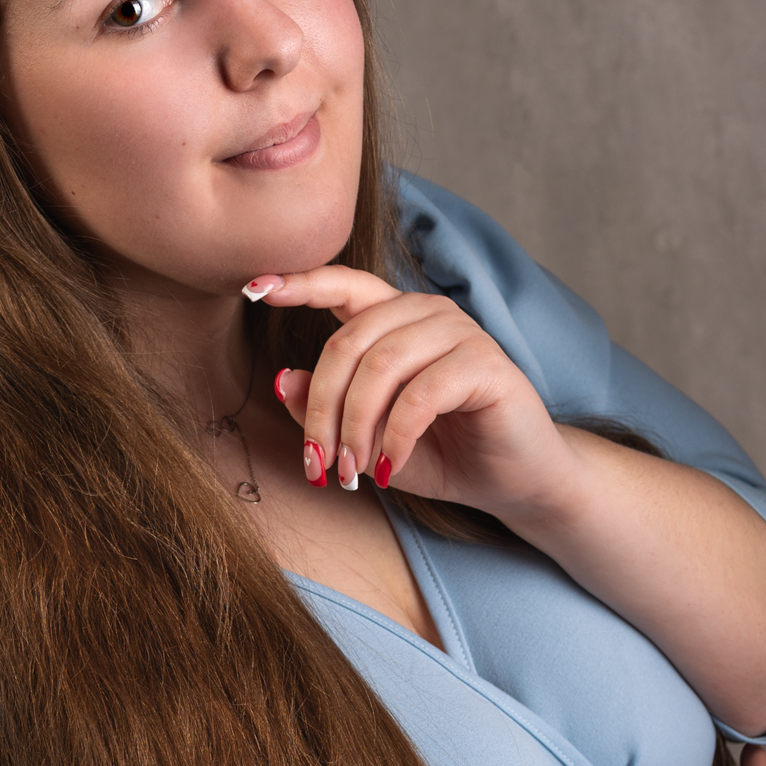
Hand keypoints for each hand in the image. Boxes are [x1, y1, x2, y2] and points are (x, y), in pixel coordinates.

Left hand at [251, 265, 574, 514]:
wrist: (512, 483)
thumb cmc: (438, 453)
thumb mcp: (365, 437)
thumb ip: (324, 407)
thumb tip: (282, 378)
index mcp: (393, 317)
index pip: (343, 284)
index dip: (300, 282)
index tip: (253, 289)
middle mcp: (426, 312)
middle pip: (348, 342)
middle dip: (322, 409)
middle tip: (316, 464)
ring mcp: (460, 332)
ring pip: (381, 365)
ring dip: (355, 427)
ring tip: (350, 473)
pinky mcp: (486, 364)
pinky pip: (420, 394)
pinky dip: (395, 436)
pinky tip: (389, 467)